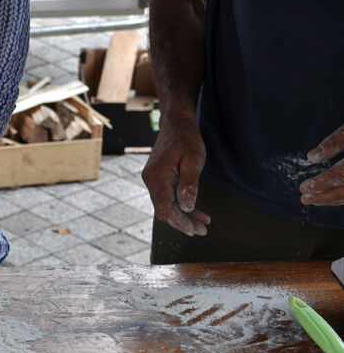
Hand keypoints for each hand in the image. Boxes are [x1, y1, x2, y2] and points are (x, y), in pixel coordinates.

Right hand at [142, 114, 210, 235]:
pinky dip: (180, 205)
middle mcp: (150, 180)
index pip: (164, 207)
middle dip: (182, 222)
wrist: (175, 122)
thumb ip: (190, 184)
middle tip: (202, 230)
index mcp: (157, 177)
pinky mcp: (158, 179)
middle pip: (164, 210)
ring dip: (183, 215)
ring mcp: (152, 180)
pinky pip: (167, 197)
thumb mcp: (194, 160)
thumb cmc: (186, 138)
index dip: (179, 221)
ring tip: (202, 224)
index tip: (195, 229)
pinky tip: (194, 210)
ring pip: (166, 205)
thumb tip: (186, 207)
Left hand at [300, 124, 343, 205]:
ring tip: (312, 200)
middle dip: (325, 197)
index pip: (342, 175)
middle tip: (305, 199)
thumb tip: (311, 156)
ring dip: (333, 200)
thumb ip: (333, 142)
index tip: (304, 188)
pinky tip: (328, 198)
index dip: (322, 183)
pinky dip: (342, 197)